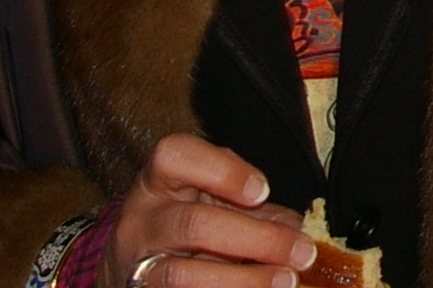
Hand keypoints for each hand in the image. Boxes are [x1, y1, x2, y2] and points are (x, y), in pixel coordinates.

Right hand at [97, 134, 315, 287]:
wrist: (130, 261)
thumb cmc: (182, 216)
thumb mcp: (207, 196)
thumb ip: (249, 205)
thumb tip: (294, 227)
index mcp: (158, 179)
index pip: (176, 157)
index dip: (222, 171)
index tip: (262, 191)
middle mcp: (142, 220)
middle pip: (194, 224)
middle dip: (255, 239)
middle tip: (301, 252)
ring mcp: (137, 265)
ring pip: (184, 275)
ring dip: (244, 281)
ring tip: (286, 280)